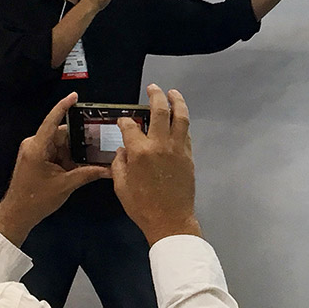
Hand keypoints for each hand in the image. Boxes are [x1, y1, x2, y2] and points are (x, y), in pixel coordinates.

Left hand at [0, 93, 109, 246]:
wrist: (16, 216)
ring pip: (61, 143)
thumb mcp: (66, 185)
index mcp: (37, 147)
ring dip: (75, 150)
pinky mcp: (36, 159)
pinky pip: (56, 151)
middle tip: (100, 140)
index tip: (75, 96)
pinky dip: (68, 157)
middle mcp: (34, 145)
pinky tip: (81, 163)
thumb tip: (109, 169)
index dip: (64, 106)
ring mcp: (34, 151)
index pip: (52, 121)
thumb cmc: (35, 200)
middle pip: (62, 133)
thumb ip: (88, 173)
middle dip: (80, 138)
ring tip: (94, 154)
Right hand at [112, 84, 200, 244]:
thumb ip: (120, 164)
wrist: (170, 220)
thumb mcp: (121, 186)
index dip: (124, 121)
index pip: (130, 127)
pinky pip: (186, 132)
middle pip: (159, 111)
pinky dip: (182, 122)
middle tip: (153, 88)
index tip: (122, 120)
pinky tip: (178, 119)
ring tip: (172, 93)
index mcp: (140, 151)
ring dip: (177, 101)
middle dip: (155, 96)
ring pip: (180, 117)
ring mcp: (178, 147)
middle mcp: (160, 144)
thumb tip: (123, 150)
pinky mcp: (189, 154)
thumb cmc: (141, 206)